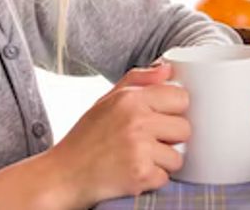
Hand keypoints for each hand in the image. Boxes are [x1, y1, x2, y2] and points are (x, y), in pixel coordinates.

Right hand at [46, 63, 189, 206]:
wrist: (64, 174)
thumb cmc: (86, 138)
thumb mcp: (106, 100)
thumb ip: (138, 80)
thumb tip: (167, 69)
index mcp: (130, 98)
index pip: (181, 97)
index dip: (173, 110)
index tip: (160, 118)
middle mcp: (137, 120)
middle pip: (184, 129)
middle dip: (170, 139)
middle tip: (146, 142)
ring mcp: (139, 148)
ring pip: (178, 157)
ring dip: (162, 162)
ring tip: (138, 158)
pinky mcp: (140, 174)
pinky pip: (165, 177)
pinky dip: (151, 179)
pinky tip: (132, 172)